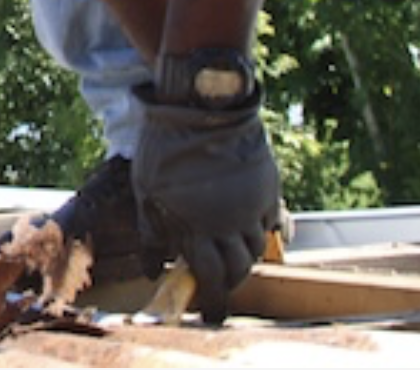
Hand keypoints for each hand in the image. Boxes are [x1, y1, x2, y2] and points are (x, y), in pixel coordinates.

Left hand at [132, 85, 280, 324]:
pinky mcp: (268, 184)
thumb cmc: (164, 147)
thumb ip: (152, 233)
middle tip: (221, 284)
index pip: (212, 276)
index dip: (214, 300)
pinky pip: (272, 220)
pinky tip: (248, 227)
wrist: (200, 105)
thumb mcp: (147, 191)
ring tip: (232, 256)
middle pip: (240, 267)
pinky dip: (262, 230)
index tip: (211, 313)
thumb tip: (152, 270)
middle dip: (231, 281)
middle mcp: (232, 222)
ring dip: (245, 256)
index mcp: (199, 226)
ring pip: (258, 246)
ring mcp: (253, 203)